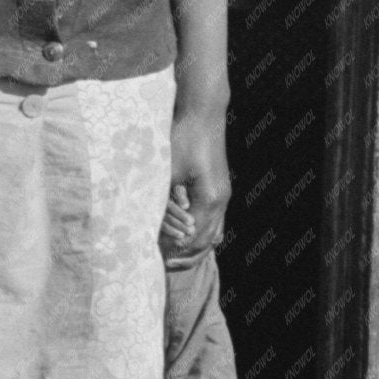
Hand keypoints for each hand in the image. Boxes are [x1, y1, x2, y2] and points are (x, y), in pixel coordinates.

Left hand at [166, 110, 230, 252]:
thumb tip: (155, 226)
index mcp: (209, 199)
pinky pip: (214, 220)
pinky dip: (202, 232)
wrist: (203, 114)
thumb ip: (166, 201)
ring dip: (195, 246)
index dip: (177, 252)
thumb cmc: (183, 139)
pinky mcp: (219, 188)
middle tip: (165, 264)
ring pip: (214, 232)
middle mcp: (220, 200)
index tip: (159, 259)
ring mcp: (223, 194)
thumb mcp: (169, 172)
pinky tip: (187, 236)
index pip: (194, 239)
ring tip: (175, 255)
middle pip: (207, 241)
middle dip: (187, 256)